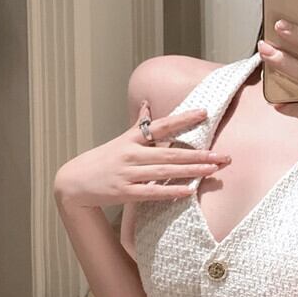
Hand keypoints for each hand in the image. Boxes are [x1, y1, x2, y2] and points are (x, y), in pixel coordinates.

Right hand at [53, 102, 230, 209]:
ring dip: (191, 171)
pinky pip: (152, 192)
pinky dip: (171, 192)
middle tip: (223, 155)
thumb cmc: (102, 159)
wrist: (74, 181)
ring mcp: (128, 174)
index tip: (205, 113)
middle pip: (170, 152)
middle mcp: (131, 154)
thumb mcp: (120, 140)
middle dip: (199, 154)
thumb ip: (138, 126)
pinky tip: (189, 191)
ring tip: (213, 170)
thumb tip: (146, 103)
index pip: (161, 126)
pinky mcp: (124, 193)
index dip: (183, 118)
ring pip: (165, 171)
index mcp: (132, 139)